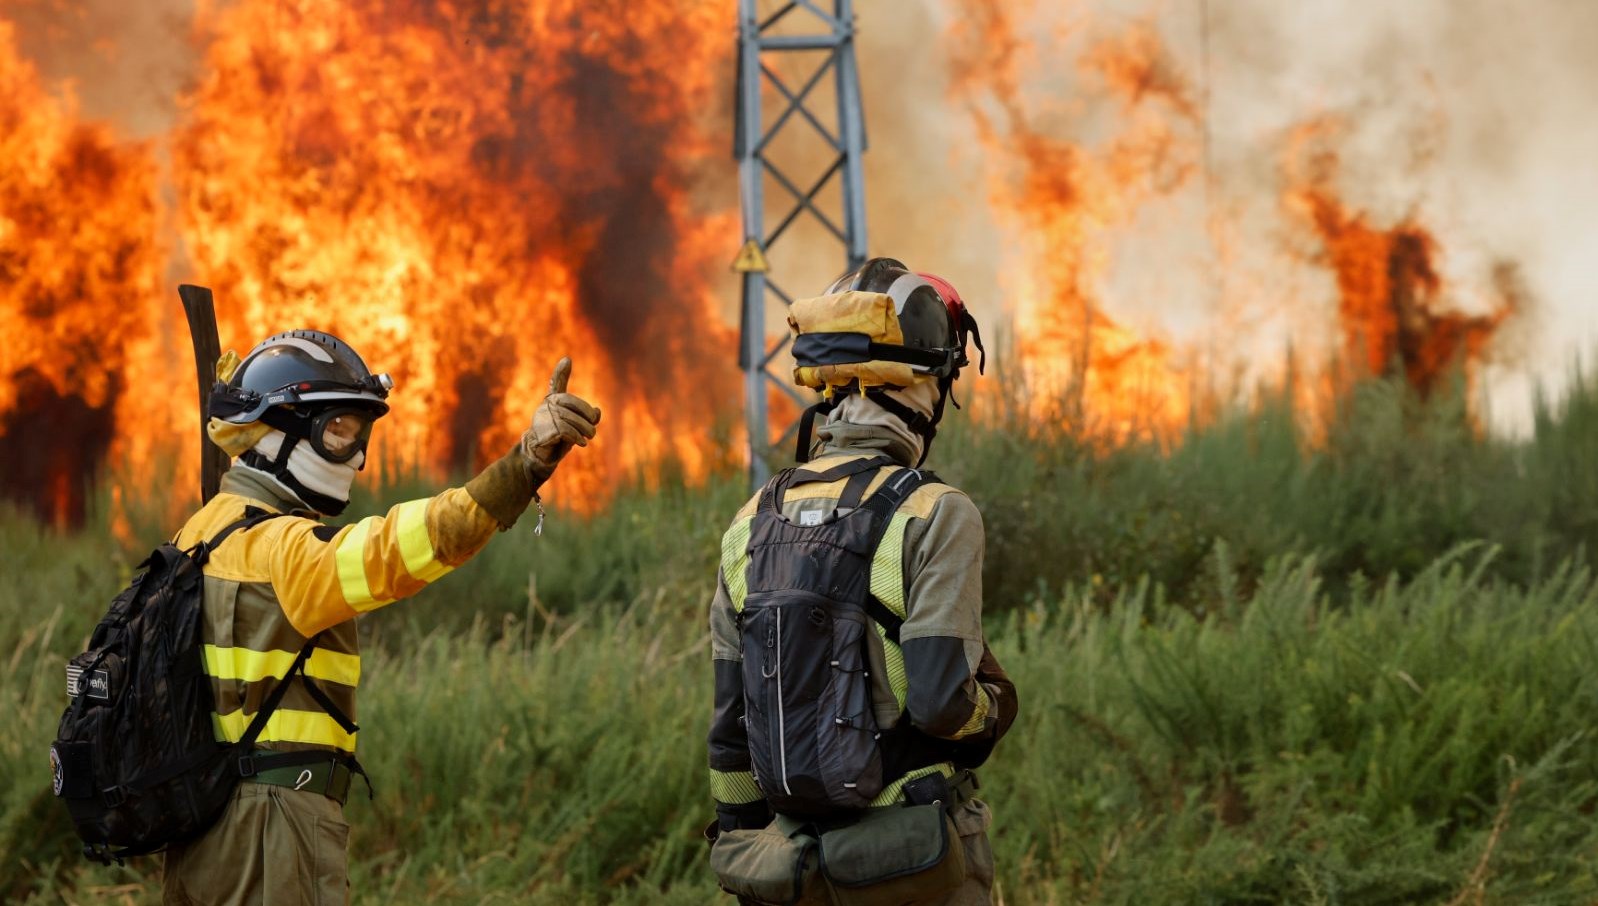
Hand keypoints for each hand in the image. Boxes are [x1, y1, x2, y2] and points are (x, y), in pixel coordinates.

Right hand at [520, 357, 600, 481]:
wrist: (542, 455)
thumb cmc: (560, 438)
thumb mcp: (577, 426)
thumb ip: (588, 418)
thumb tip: (598, 411)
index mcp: (554, 400)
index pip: (557, 383)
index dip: (561, 372)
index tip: (567, 359)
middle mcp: (547, 405)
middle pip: (573, 404)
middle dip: (587, 417)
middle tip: (592, 431)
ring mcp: (543, 417)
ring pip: (571, 419)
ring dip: (584, 430)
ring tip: (587, 438)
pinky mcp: (543, 430)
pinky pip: (565, 430)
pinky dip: (576, 437)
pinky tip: (580, 442)